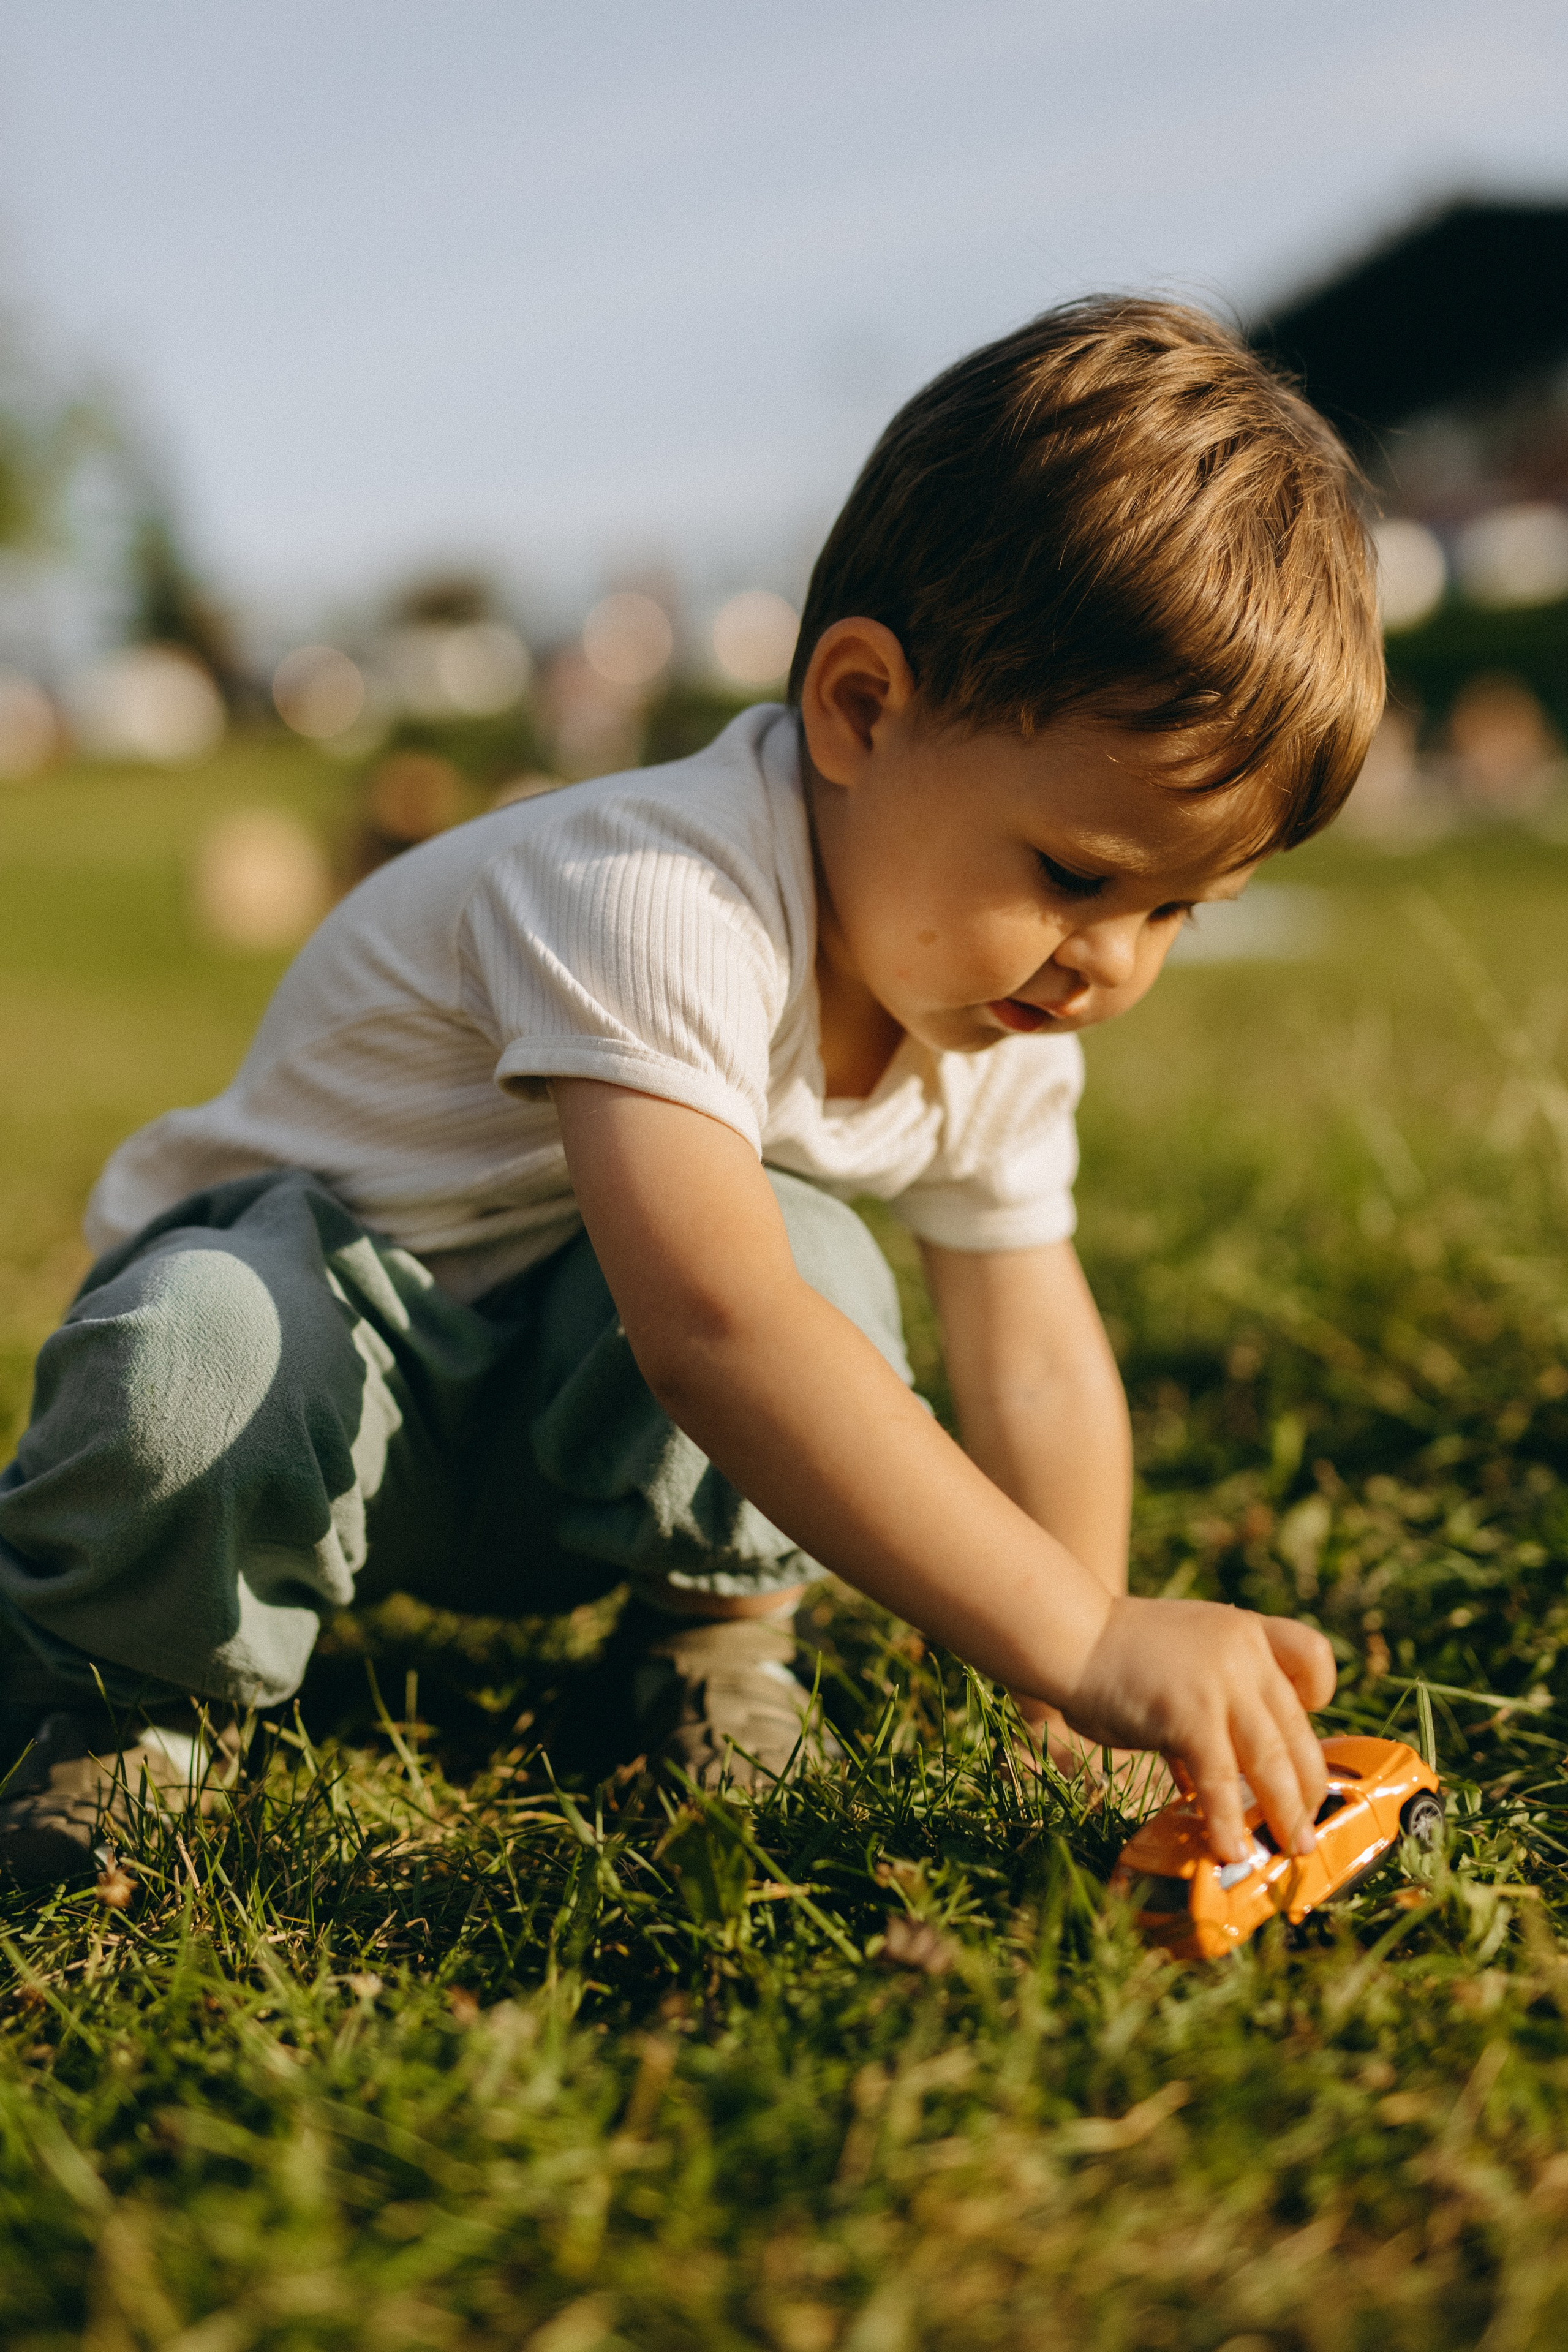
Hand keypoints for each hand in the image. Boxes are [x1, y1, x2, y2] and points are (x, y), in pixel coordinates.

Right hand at [1057, 1596, 1336, 1861]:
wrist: (1071, 1635)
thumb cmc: (1116, 1652)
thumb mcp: (1183, 1658)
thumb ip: (1209, 1703)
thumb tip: (1209, 1780)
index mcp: (1244, 1630)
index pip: (1312, 1655)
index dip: (1318, 1695)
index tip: (1308, 1723)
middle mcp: (1244, 1652)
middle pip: (1297, 1728)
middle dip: (1308, 1786)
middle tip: (1308, 1826)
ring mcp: (1220, 1683)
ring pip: (1271, 1761)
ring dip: (1286, 1813)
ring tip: (1293, 1848)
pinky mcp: (1191, 1716)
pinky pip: (1221, 1781)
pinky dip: (1228, 1821)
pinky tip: (1230, 1849)